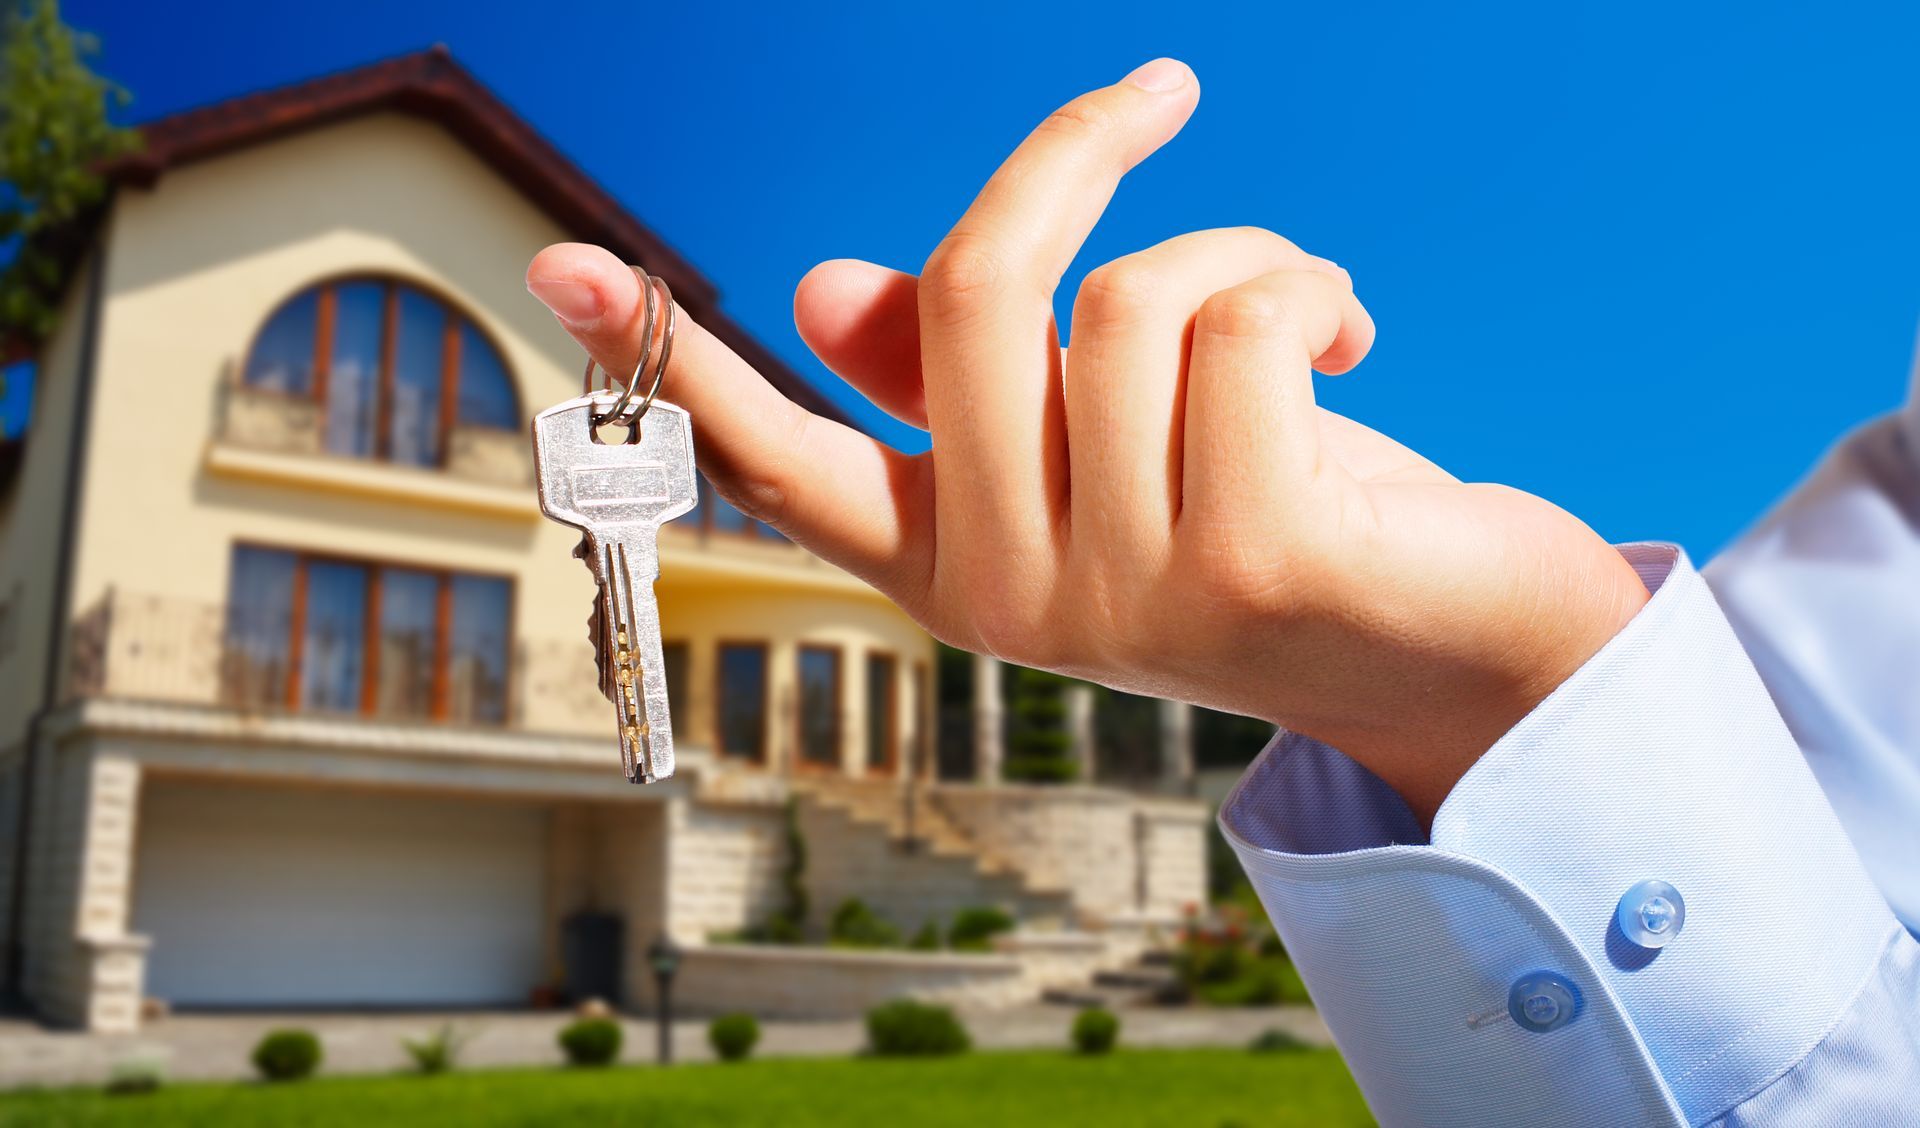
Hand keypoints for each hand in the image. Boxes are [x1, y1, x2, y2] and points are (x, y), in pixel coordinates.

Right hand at [526, 58, 1648, 821]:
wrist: (1459, 648)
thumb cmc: (1277, 515)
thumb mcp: (1104, 436)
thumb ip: (968, 373)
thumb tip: (816, 288)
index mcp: (956, 564)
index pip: (783, 456)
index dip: (670, 353)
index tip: (557, 262)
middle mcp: (1014, 599)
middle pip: (966, 297)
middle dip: (1070, 159)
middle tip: (1158, 95)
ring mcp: (1128, 597)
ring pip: (1127, 299)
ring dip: (1239, 252)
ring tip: (1306, 317)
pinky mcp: (1256, 563)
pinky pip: (1240, 318)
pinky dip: (1313, 286)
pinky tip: (1351, 342)